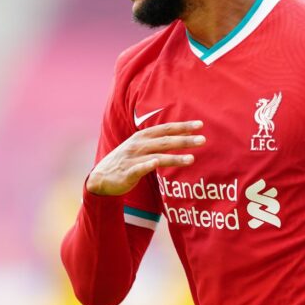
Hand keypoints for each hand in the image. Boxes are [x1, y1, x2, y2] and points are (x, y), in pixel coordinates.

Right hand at [86, 121, 204, 195]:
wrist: (100, 178)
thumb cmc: (125, 161)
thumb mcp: (139, 146)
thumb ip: (157, 141)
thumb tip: (181, 135)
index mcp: (142, 137)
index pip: (166, 129)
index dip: (183, 126)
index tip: (200, 125)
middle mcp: (138, 145)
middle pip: (165, 141)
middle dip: (185, 139)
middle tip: (203, 140)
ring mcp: (133, 158)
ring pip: (157, 155)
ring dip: (175, 157)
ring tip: (192, 159)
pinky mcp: (128, 172)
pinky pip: (140, 168)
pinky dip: (148, 164)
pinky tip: (157, 163)